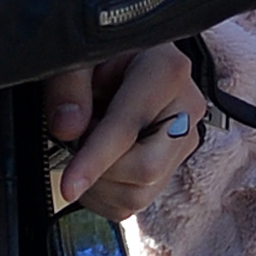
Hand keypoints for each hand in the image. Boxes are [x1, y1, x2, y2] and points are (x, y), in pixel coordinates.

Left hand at [45, 42, 202, 214]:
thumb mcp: (80, 54)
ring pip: (139, 193)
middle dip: (100, 169)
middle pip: (145, 168)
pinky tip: (98, 161)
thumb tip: (68, 129)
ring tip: (88, 145)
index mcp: (167, 70)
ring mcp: (184, 139)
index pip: (129, 127)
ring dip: (98, 183)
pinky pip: (135, 203)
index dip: (94, 159)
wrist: (126, 57)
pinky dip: (105, 194)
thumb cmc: (105, 53)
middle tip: (77, 140)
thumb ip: (69, 85)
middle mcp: (187, 107)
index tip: (69, 185)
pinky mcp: (174, 164)